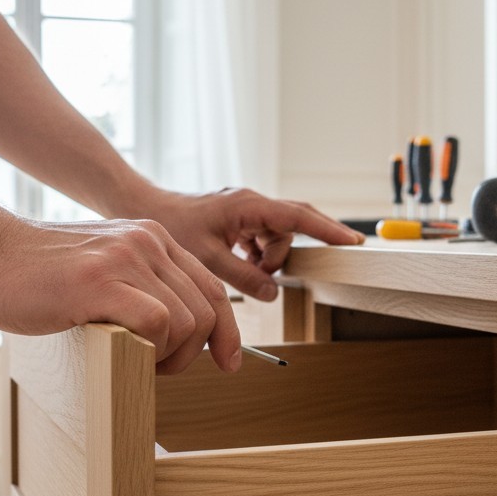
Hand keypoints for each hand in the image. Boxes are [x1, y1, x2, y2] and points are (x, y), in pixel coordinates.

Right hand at [0, 215, 240, 373]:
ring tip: (137, 359)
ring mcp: (125, 258)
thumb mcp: (104, 269)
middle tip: (158, 367)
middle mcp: (147, 242)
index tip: (228, 362)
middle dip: (192, 353)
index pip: (212, 289)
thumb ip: (141, 287)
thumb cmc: (36, 273)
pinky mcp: (101, 281)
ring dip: (169, 356)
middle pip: (207, 311)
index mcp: (153, 239)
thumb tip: (179, 332)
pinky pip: (158, 324)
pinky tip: (125, 349)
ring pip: (187, 322)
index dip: (227, 331)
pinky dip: (152, 348)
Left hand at [138, 187, 363, 300]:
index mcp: (248, 206)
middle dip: (308, 242)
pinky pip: (263, 238)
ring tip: (253, 273)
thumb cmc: (171, 227)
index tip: (352, 243)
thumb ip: (243, 276)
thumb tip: (273, 292)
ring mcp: (246, 211)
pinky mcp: (239, 220)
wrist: (144, 210)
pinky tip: (245, 266)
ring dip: (272, 258)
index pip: (299, 217)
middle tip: (329, 258)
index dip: (328, 231)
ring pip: (278, 236)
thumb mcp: (207, 258)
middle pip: (295, 223)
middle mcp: (252, 203)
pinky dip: (260, 256)